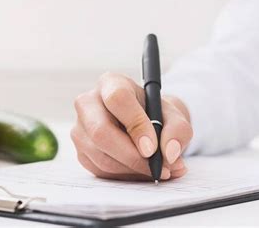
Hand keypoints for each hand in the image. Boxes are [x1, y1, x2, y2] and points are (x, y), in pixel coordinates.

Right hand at [71, 72, 192, 180]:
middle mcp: (88, 102)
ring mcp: (80, 127)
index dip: (136, 125)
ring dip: (132, 169)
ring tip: (156, 170)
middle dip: (132, 156)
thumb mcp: (174, 116)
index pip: (117, 99)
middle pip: (101, 131)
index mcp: (110, 83)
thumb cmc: (155, 115)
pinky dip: (124, 175)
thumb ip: (178, 130)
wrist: (143, 125)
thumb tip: (169, 153)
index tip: (152, 147)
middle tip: (157, 168)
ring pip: (101, 155)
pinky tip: (139, 170)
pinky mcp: (80, 150)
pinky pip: (100, 169)